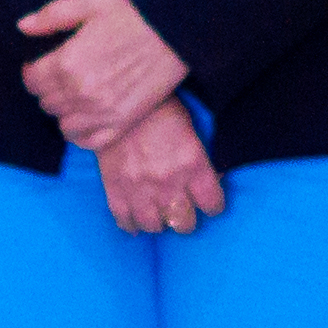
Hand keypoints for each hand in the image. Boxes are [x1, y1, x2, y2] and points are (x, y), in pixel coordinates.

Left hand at [15, 0, 189, 147]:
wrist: (176, 35)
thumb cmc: (134, 16)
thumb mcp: (91, 3)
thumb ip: (52, 15)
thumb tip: (23, 27)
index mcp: (67, 62)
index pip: (31, 80)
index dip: (34, 71)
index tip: (44, 65)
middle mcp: (80, 92)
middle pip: (46, 102)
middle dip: (49, 89)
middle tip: (63, 77)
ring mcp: (101, 112)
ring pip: (63, 124)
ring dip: (65, 111)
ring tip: (77, 96)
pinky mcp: (121, 124)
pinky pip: (87, 141)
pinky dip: (82, 132)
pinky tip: (88, 117)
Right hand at [95, 98, 224, 232]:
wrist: (116, 99)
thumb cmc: (158, 107)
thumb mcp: (190, 128)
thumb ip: (199, 159)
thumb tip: (209, 180)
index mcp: (192, 164)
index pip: (212, 204)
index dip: (213, 205)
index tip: (208, 202)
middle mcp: (169, 182)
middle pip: (184, 224)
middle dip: (186, 218)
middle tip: (182, 209)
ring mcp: (140, 189)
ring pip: (155, 227)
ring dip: (159, 222)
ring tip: (158, 213)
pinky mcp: (115, 190)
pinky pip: (125, 221)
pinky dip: (132, 225)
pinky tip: (136, 222)